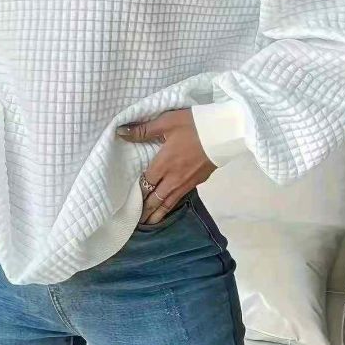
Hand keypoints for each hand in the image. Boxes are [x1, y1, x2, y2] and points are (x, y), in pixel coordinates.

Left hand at [116, 108, 216, 224]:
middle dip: (145, 211)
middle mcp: (173, 178)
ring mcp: (187, 182)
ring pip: (169, 203)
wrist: (224, 132)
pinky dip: (172, 206)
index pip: (145, 185)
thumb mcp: (166, 122)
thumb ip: (143, 130)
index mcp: (163, 164)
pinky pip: (181, 198)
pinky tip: (169, 207)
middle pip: (156, 199)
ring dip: (158, 214)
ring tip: (149, 223)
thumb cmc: (193, 125)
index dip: (136, 195)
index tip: (128, 203)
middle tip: (135, 221)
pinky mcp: (199, 182)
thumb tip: (121, 132)